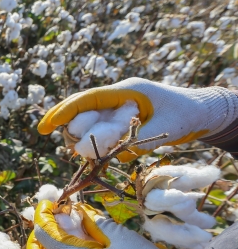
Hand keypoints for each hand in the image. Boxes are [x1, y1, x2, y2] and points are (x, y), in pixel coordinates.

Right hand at [37, 78, 237, 160]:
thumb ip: (142, 140)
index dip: (64, 111)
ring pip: (88, 126)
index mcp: (125, 92)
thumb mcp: (168, 126)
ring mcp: (116, 112)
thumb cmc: (187, 113)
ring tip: (88, 156)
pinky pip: (101, 136)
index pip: (87, 100)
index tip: (45, 127)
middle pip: (81, 113)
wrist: (202, 113)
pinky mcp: (119, 124)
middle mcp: (116, 100)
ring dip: (85, 142)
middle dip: (71, 131)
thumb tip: (118, 156)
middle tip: (74, 151)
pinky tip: (105, 155)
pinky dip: (99, 147)